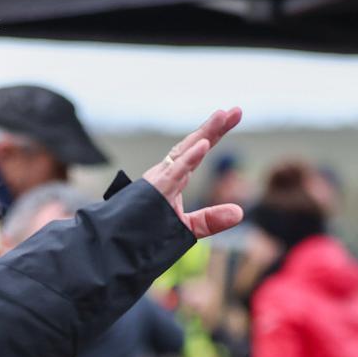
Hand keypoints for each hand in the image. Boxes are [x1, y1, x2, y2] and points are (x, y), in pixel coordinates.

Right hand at [143, 108, 243, 238]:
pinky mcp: (154, 191)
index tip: (234, 115)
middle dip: (215, 128)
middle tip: (236, 111)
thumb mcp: (187, 227)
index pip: (197, 150)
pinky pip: (173, 173)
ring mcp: (159, 181)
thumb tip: (239, 213)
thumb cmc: (146, 235)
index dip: (215, 133)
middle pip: (193, 145)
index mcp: (173, 177)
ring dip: (203, 134)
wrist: (118, 245)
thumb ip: (211, 220)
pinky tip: (203, 145)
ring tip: (221, 117)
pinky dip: (188, 159)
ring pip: (183, 153)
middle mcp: (166, 173)